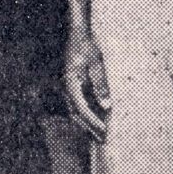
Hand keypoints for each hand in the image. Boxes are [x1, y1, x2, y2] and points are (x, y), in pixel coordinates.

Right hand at [63, 26, 110, 142]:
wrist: (77, 34)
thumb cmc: (88, 46)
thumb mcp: (97, 63)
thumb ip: (100, 85)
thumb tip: (106, 106)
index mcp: (71, 83)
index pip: (82, 109)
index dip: (93, 122)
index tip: (105, 131)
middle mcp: (66, 88)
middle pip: (76, 114)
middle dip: (89, 128)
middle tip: (104, 139)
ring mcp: (67, 87)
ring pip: (74, 112)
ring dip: (86, 124)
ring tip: (100, 134)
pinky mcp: (71, 86)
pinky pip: (76, 105)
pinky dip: (85, 115)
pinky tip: (95, 119)